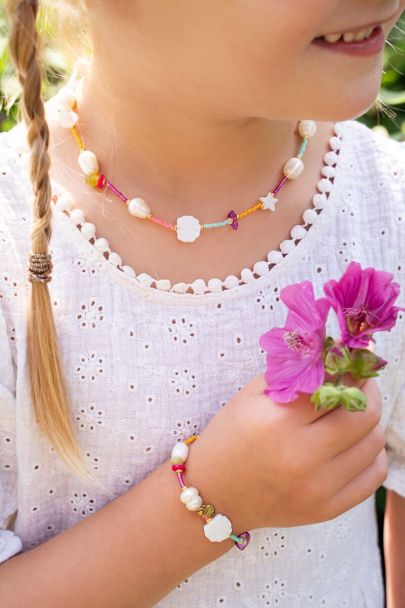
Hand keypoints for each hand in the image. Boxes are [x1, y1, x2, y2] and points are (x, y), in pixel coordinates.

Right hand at [185, 372, 386, 530]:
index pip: (335, 385)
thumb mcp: (251, 395)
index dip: (349, 368)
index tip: (351, 361)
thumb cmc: (230, 437)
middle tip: (360, 382)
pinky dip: (372, 454)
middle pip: (364, 414)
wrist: (214, 494)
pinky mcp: (327, 509)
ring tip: (354, 412)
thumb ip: (292, 372)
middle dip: (368, 390)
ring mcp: (317, 487)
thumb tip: (334, 354)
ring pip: (374, 443)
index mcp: (278, 420)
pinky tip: (356, 443)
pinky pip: (374, 477)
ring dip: (369, 421)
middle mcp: (301, 455)